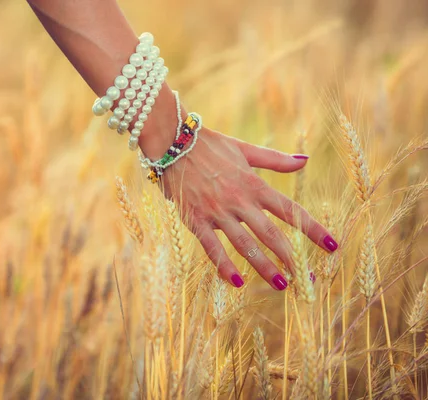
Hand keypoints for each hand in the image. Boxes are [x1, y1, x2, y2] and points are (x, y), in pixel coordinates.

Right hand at [159, 127, 338, 289]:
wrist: (172, 142)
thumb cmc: (210, 145)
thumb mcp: (244, 149)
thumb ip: (275, 160)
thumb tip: (305, 162)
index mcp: (254, 184)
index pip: (290, 210)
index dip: (313, 229)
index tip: (333, 246)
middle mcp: (239, 200)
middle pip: (271, 233)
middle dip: (291, 257)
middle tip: (307, 280)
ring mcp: (217, 211)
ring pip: (244, 244)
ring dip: (263, 266)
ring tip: (280, 285)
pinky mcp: (195, 219)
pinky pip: (211, 247)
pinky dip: (224, 265)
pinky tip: (237, 282)